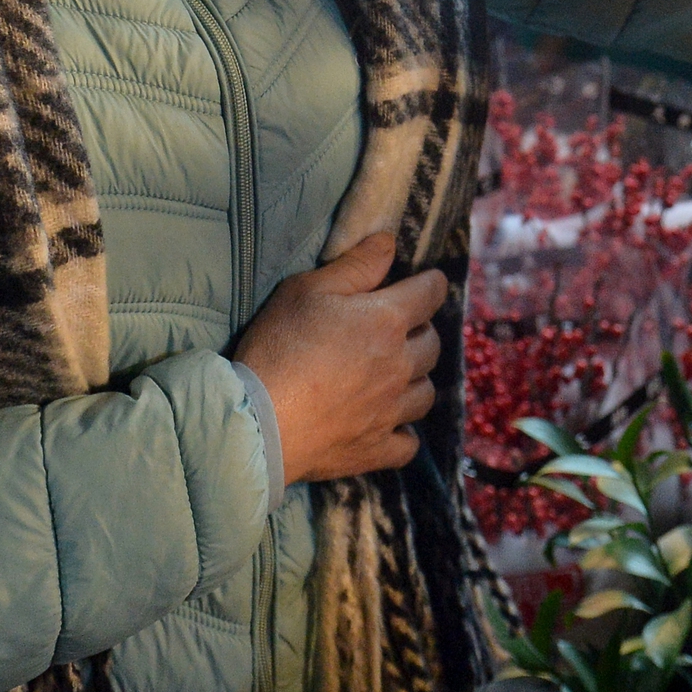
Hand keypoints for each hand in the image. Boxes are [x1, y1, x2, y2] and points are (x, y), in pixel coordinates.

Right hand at [235, 231, 447, 483]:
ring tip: (394, 376)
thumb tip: (390, 242)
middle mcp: (400, 365)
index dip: (429, 284)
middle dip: (421, 331)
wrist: (258, 421)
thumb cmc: (281, 347)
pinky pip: (409, 443)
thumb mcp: (308, 290)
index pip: (431, 293)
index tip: (423, 284)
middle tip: (397, 330)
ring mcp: (391, 411)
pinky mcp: (376, 449)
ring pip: (426, 392)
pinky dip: (403, 432)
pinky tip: (388, 424)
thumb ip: (356, 265)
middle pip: (433, 343)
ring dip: (416, 380)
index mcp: (387, 321)